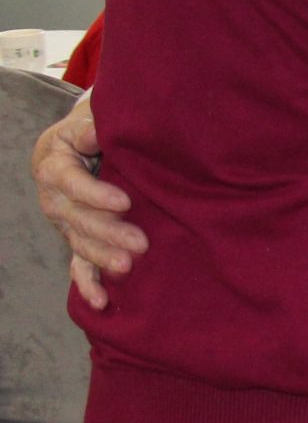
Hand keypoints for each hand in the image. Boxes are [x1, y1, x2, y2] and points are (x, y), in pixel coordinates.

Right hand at [31, 95, 147, 310]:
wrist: (82, 144)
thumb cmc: (92, 129)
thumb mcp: (89, 119)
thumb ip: (92, 125)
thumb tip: (94, 131)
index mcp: (53, 165)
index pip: (69, 181)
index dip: (95, 193)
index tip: (125, 201)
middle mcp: (53, 198)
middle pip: (76, 218)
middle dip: (107, 232)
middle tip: (140, 243)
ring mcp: (63, 222)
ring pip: (79, 243)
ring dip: (102, 258)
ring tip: (128, 267)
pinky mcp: (76, 239)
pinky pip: (77, 265)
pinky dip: (88, 284)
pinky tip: (102, 302)